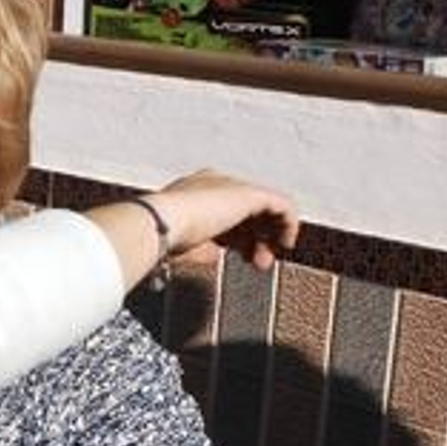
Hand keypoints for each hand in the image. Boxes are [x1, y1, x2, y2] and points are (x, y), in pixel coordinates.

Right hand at [142, 169, 299, 270]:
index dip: (239, 236)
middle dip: (256, 239)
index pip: (228, 212)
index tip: (243, 255)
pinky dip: (288, 225)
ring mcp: (232, 186)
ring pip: (265, 207)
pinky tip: (285, 243)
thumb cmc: (164, 236)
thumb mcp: (188, 246)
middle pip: (247, 210)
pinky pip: (281, 205)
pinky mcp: (249, 193)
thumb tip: (216, 253)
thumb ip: (206, 246)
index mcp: (195, 192)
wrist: (159, 223)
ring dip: (270, 235)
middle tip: (258, 261)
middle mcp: (215, 184)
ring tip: (269, 258)